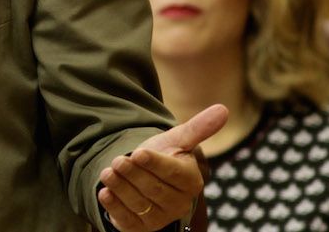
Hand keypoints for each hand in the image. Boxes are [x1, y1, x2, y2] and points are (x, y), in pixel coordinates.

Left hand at [98, 104, 227, 230]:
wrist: (145, 177)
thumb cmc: (163, 156)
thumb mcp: (176, 140)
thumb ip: (198, 128)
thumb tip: (223, 108)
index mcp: (191, 181)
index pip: (173, 173)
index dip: (155, 163)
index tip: (138, 152)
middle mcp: (179, 203)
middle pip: (153, 189)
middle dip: (133, 174)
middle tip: (117, 161)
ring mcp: (161, 218)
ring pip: (139, 204)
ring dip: (121, 188)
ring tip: (107, 173)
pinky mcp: (141, 228)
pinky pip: (127, 220)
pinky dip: (114, 206)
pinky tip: (104, 193)